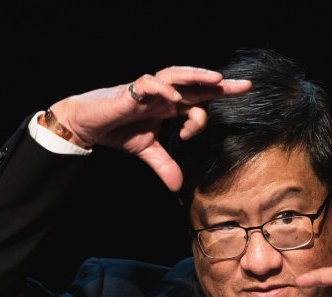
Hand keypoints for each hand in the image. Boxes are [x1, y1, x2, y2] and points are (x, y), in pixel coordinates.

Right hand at [47, 66, 251, 191]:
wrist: (87, 124)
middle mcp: (162, 93)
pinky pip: (148, 84)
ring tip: (216, 80)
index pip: (199, 97)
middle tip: (245, 86)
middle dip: (219, 84)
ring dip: (195, 76)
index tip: (243, 96)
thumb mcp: (146, 151)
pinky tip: (174, 99)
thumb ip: (164, 165)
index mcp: (169, 104)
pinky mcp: (129, 92)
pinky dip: (162, 90)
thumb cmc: (117, 129)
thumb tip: (178, 187)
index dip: (220, 95)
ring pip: (174, 75)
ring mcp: (146, 90)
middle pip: (194, 83)